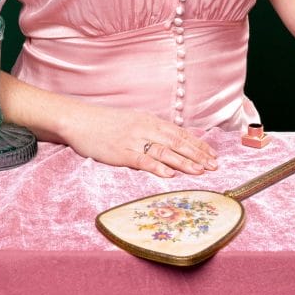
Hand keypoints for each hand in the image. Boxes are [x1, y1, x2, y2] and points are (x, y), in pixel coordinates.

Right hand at [60, 102, 218, 177]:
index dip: (198, 144)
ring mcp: (134, 140)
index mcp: (149, 120)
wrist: (80, 120)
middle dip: (197, 154)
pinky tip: (170, 174)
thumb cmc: (105, 122)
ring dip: (184, 162)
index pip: (179, 133)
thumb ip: (150, 130)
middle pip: (177, 142)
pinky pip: (143, 160)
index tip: (212, 154)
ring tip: (200, 171)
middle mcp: (145, 128)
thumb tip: (170, 141)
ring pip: (165, 151)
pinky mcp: (121, 152)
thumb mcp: (132, 121)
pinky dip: (158, 167)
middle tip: (214, 165)